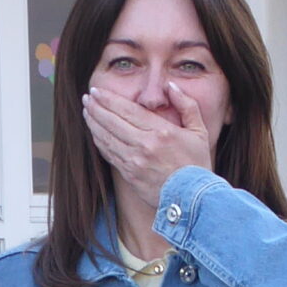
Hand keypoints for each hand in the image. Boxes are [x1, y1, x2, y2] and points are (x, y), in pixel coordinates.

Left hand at [82, 85, 213, 198]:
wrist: (193, 199)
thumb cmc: (197, 165)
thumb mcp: (199, 132)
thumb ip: (186, 105)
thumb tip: (171, 86)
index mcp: (161, 132)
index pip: (127, 110)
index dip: (108, 99)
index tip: (96, 91)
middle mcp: (144, 146)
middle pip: (112, 122)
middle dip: (96, 107)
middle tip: (87, 98)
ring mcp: (134, 162)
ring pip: (106, 138)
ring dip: (93, 123)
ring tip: (87, 112)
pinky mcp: (129, 176)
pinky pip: (109, 155)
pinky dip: (99, 142)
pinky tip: (95, 133)